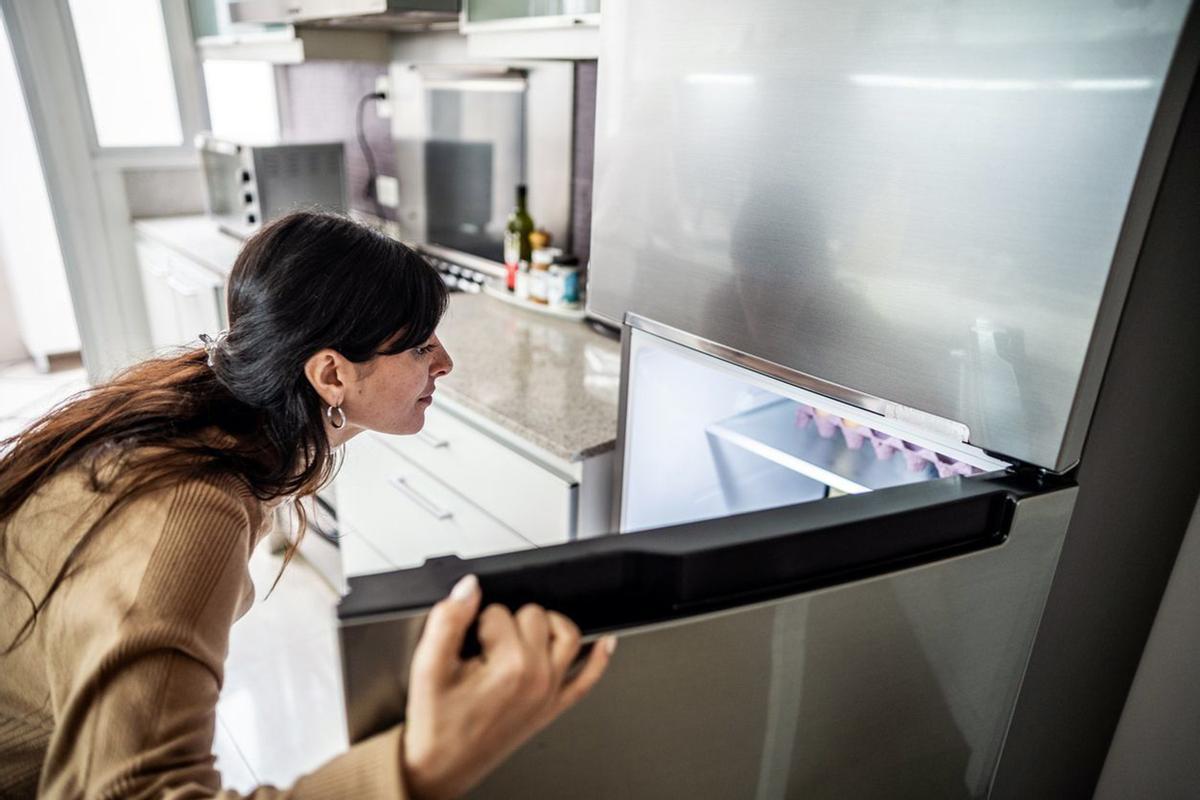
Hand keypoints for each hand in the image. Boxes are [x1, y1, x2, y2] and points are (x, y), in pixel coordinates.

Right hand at [401, 574, 615, 799]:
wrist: (441, 767)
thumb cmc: (437, 724)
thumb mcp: (428, 667)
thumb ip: (447, 620)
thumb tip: (469, 588)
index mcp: (510, 666)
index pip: (499, 611)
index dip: (476, 621)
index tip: (466, 644)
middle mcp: (539, 677)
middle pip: (534, 615)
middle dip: (506, 623)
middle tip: (482, 648)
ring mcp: (551, 692)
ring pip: (567, 633)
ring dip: (544, 626)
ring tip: (518, 635)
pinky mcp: (554, 706)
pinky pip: (588, 679)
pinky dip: (599, 658)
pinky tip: (604, 642)